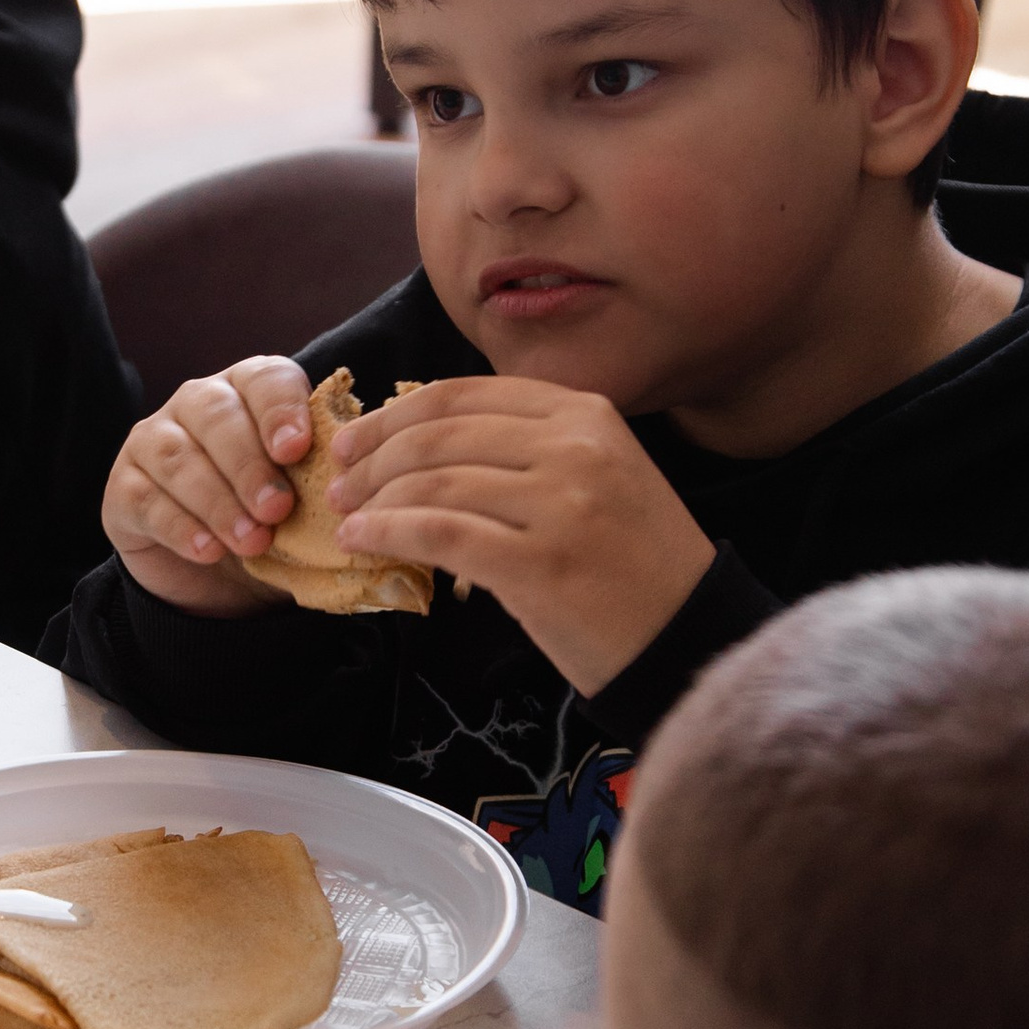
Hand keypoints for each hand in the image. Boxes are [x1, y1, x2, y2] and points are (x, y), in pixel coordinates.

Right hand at [100, 356, 312, 617]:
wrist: (218, 580)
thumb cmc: (271, 523)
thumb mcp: (305, 504)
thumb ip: (322, 484)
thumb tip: (352, 486)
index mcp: (249, 392)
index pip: (264, 380)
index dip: (281, 411)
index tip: (297, 450)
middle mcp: (196, 404)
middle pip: (217, 416)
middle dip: (249, 465)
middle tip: (279, 509)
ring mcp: (152, 442)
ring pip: (177, 457)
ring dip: (217, 501)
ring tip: (251, 541)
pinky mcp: (123, 488)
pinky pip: (146, 499)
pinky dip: (180, 526)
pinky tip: (208, 551)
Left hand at [327, 377, 712, 693]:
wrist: (688, 633)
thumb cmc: (635, 561)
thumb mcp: (600, 474)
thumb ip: (530, 447)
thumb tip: (424, 444)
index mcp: (586, 414)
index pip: (465, 394)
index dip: (396, 414)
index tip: (359, 438)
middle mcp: (575, 447)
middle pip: (440, 434)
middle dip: (374, 457)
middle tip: (341, 483)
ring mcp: (560, 504)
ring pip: (433, 483)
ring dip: (374, 499)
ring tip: (349, 516)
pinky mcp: (540, 564)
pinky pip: (438, 534)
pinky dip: (388, 534)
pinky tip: (362, 541)